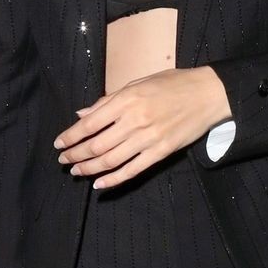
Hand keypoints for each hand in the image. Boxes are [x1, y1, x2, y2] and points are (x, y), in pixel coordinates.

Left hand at [55, 67, 230, 188]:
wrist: (208, 94)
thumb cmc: (172, 84)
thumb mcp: (137, 84)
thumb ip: (109, 101)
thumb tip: (82, 114)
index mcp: (126, 100)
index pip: (89, 123)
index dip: (71, 136)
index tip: (59, 144)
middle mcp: (135, 120)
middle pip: (97, 145)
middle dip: (76, 155)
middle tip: (64, 160)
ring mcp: (149, 138)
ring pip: (111, 160)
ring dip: (90, 169)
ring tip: (77, 171)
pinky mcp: (161, 152)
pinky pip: (133, 170)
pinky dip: (114, 179)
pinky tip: (100, 184)